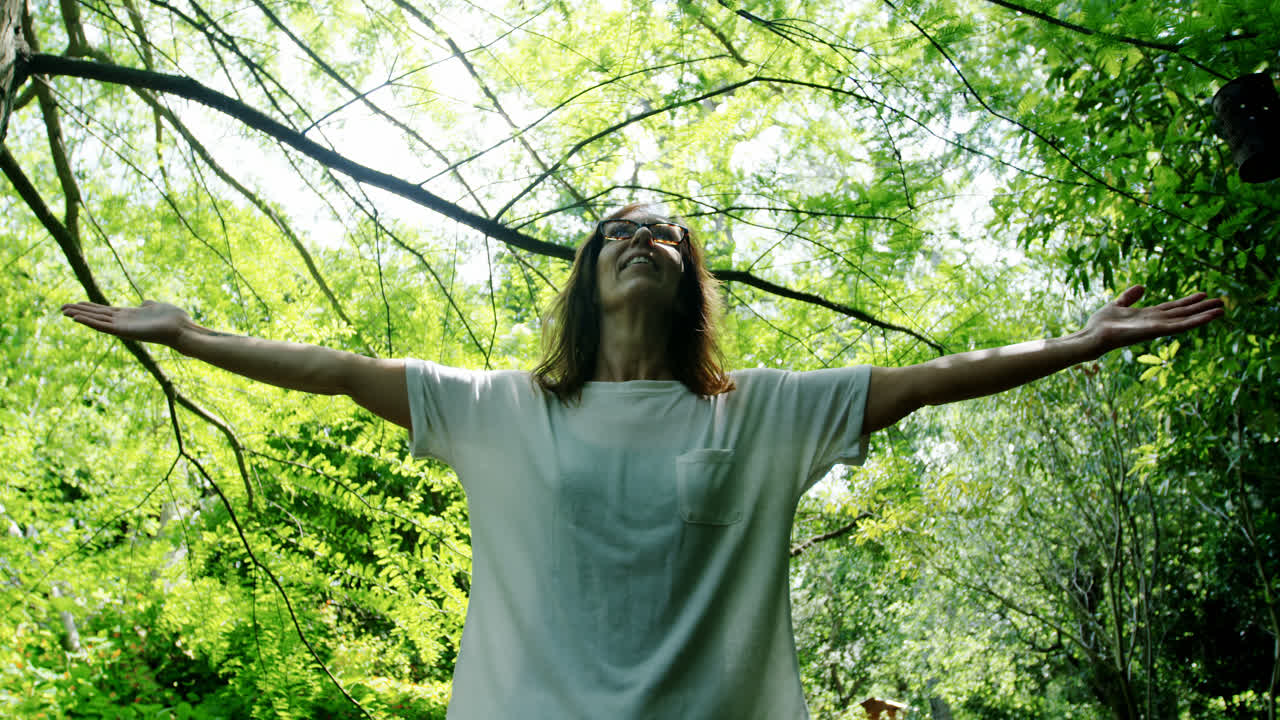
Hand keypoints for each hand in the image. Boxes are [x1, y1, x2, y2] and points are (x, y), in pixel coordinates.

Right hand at [61, 300, 190, 345]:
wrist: (182, 329)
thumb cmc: (173, 319)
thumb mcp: (157, 307)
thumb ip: (147, 305)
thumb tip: (144, 303)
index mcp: (129, 315)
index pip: (105, 311)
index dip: (90, 307)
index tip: (77, 303)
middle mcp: (124, 322)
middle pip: (97, 315)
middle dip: (80, 311)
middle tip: (62, 307)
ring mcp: (123, 327)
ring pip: (97, 321)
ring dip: (80, 316)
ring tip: (64, 311)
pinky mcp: (124, 332)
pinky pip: (103, 327)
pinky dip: (90, 322)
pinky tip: (77, 318)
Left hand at [1084, 286, 1223, 353]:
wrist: (1092, 336)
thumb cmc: (1100, 324)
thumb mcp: (1117, 305)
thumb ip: (1129, 297)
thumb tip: (1142, 286)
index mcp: (1148, 316)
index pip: (1173, 307)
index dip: (1188, 301)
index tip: (1202, 295)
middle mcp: (1156, 322)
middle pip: (1183, 313)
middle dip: (1201, 308)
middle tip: (1221, 302)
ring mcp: (1157, 327)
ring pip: (1186, 320)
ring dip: (1204, 315)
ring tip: (1222, 309)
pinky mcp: (1156, 331)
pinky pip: (1180, 326)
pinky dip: (1196, 321)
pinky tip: (1209, 317)